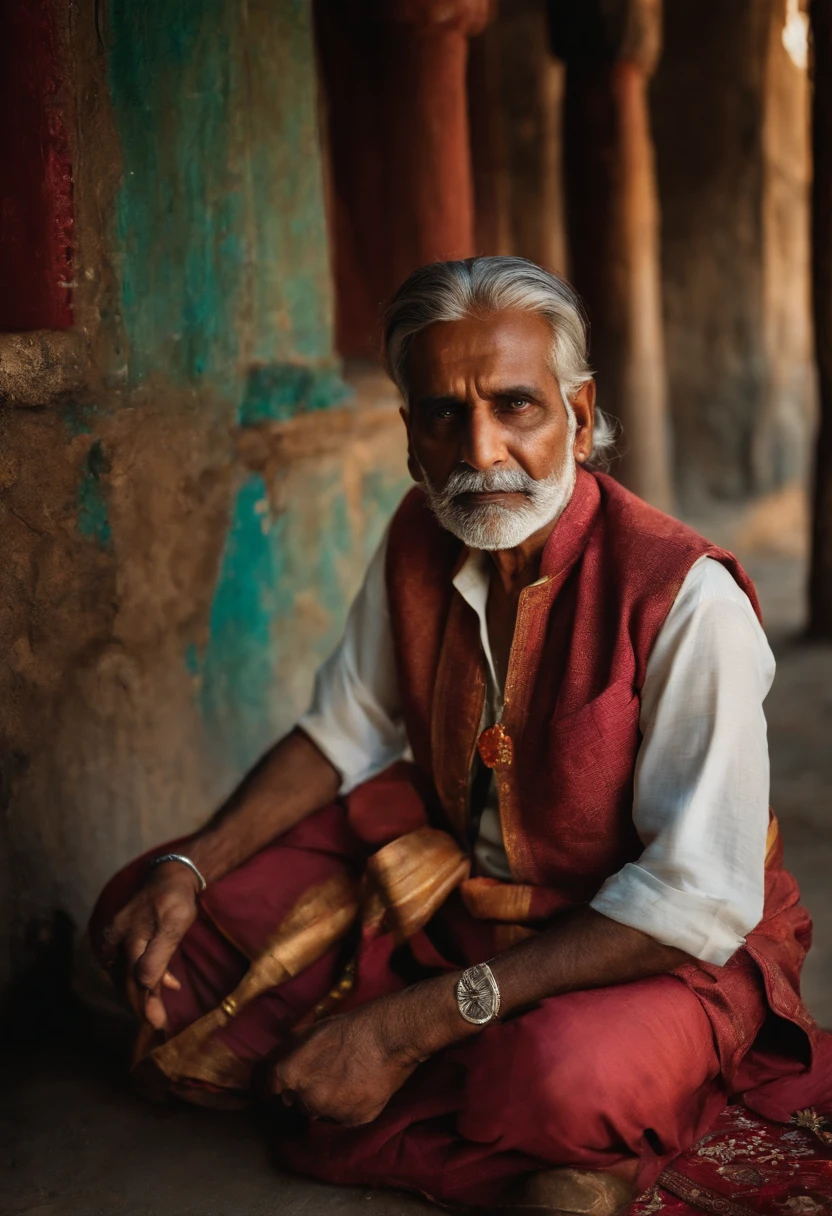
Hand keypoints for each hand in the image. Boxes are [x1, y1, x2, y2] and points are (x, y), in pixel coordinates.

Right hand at [98, 862, 198, 1029]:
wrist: (171, 873)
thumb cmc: (176, 898)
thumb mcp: (175, 924)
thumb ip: (159, 955)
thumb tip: (144, 985)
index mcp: (130, 940)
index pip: (136, 982)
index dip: (146, 1005)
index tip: (157, 1025)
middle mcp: (117, 941)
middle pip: (127, 980)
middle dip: (142, 1004)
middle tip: (158, 1023)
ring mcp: (116, 937)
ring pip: (124, 974)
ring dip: (140, 992)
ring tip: (155, 1008)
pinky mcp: (120, 936)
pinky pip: (125, 963)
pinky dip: (141, 975)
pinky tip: (163, 982)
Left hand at [269, 997, 421, 1126]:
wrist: (388, 1037)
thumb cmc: (350, 1029)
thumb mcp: (308, 1032)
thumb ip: (286, 1054)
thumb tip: (272, 1071)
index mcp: (289, 1073)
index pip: (265, 1087)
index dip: (268, 1085)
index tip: (270, 1088)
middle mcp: (304, 1098)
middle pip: (294, 1101)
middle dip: (302, 1090)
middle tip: (324, 1070)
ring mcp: (328, 1113)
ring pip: (319, 1111)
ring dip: (325, 1100)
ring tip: (346, 1076)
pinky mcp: (351, 1121)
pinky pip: (342, 1118)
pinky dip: (347, 1107)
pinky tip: (359, 1085)